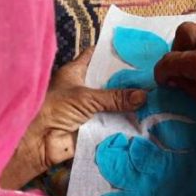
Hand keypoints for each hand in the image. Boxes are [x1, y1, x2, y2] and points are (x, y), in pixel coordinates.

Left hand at [0, 47, 146, 189]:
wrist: (38, 142)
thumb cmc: (54, 108)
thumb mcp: (86, 97)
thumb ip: (115, 97)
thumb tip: (144, 96)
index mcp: (76, 73)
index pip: (96, 57)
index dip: (114, 55)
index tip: (137, 53)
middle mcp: (84, 89)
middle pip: (110, 83)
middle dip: (129, 83)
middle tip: (155, 78)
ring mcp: (89, 110)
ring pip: (114, 105)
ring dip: (130, 106)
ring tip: (157, 99)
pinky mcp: (93, 128)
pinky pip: (113, 125)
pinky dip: (127, 125)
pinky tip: (148, 120)